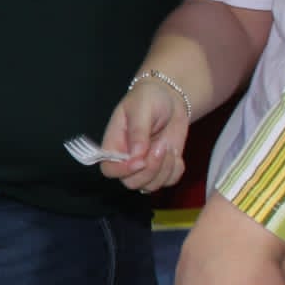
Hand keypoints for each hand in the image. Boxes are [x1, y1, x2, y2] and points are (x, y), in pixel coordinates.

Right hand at [101, 77, 189, 192]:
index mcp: (113, 145)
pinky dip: (176, 170)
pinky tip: (175, 153)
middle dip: (151, 169)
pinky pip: (168, 182)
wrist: (170, 98)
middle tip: (161, 145)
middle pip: (131, 183)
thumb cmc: (149, 98)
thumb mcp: (141, 109)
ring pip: (150, 186)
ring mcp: (144, 166)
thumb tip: (136, 155)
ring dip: (164, 169)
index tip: (141, 160)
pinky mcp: (162, 168)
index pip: (109, 169)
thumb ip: (138, 132)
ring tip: (167, 145)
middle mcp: (126, 160)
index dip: (123, 170)